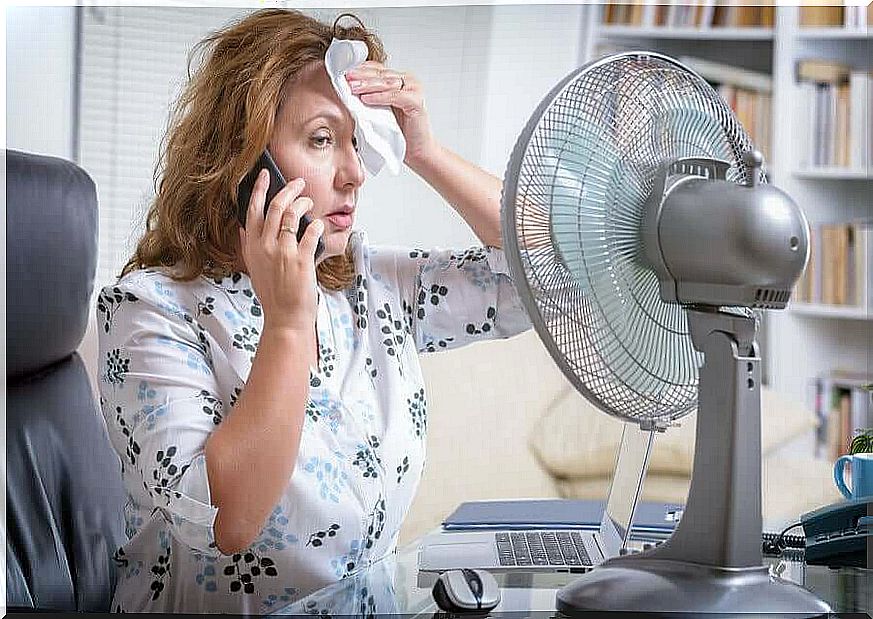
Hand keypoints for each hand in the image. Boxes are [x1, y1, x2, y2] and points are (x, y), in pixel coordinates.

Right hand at [238, 169, 324, 333]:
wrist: (285, 318)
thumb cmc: (274, 296)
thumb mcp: (254, 269)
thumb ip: (250, 247)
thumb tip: (244, 228)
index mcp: (252, 247)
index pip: (252, 210)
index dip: (260, 189)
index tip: (265, 176)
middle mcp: (265, 247)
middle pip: (275, 206)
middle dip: (289, 189)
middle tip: (299, 183)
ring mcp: (283, 252)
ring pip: (292, 214)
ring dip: (304, 204)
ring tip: (310, 203)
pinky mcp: (301, 259)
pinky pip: (311, 232)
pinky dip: (317, 225)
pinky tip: (319, 226)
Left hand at [346, 61, 436, 166]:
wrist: (417, 150)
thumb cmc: (399, 132)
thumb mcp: (379, 110)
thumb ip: (369, 96)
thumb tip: (347, 89)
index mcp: (399, 80)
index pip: (377, 69)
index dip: (360, 70)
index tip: (343, 72)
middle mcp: (408, 81)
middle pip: (381, 74)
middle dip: (361, 76)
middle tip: (345, 78)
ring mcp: (414, 90)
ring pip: (386, 83)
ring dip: (367, 85)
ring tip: (352, 88)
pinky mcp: (416, 102)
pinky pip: (395, 96)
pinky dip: (380, 97)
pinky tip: (366, 98)